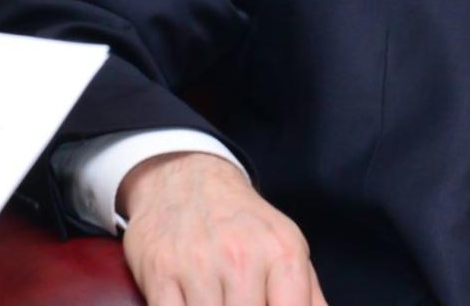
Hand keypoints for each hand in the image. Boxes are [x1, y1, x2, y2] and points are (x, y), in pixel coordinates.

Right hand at [117, 151, 327, 305]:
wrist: (185, 177)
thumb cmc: (242, 222)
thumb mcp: (286, 246)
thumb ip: (309, 295)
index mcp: (282, 253)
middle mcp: (242, 257)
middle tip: (242, 304)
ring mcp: (198, 266)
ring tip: (220, 302)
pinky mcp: (160, 272)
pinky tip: (193, 302)